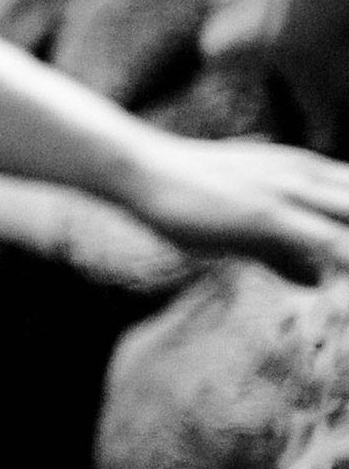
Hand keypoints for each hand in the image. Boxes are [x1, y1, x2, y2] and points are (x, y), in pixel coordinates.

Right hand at [119, 131, 348, 281]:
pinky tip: (345, 299)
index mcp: (308, 173)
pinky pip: (332, 245)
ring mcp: (293, 193)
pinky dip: (346, 263)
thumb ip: (283, 253)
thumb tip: (315, 282)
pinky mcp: (272, 214)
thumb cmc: (186, 195)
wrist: (140, 170)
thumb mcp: (243, 226)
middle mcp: (310, 177)